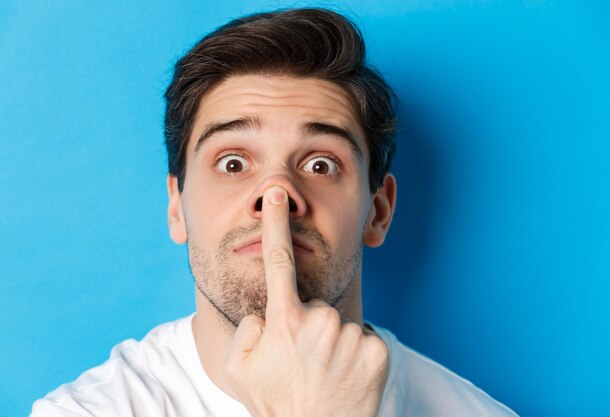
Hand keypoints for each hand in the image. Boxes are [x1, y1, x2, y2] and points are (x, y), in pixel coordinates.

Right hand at [223, 185, 388, 416]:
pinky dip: (356, 353)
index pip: (277, 261)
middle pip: (314, 306)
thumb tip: (267, 312)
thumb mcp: (239, 367)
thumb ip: (246, 328)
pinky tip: (345, 376)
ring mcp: (351, 334)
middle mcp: (320, 320)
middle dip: (307, 325)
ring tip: (324, 373)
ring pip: (339, 324)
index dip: (277, 224)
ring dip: (332, 342)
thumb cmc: (275, 404)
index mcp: (284, 319)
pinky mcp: (377, 349)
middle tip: (303, 362)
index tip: (279, 195)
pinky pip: (363, 338)